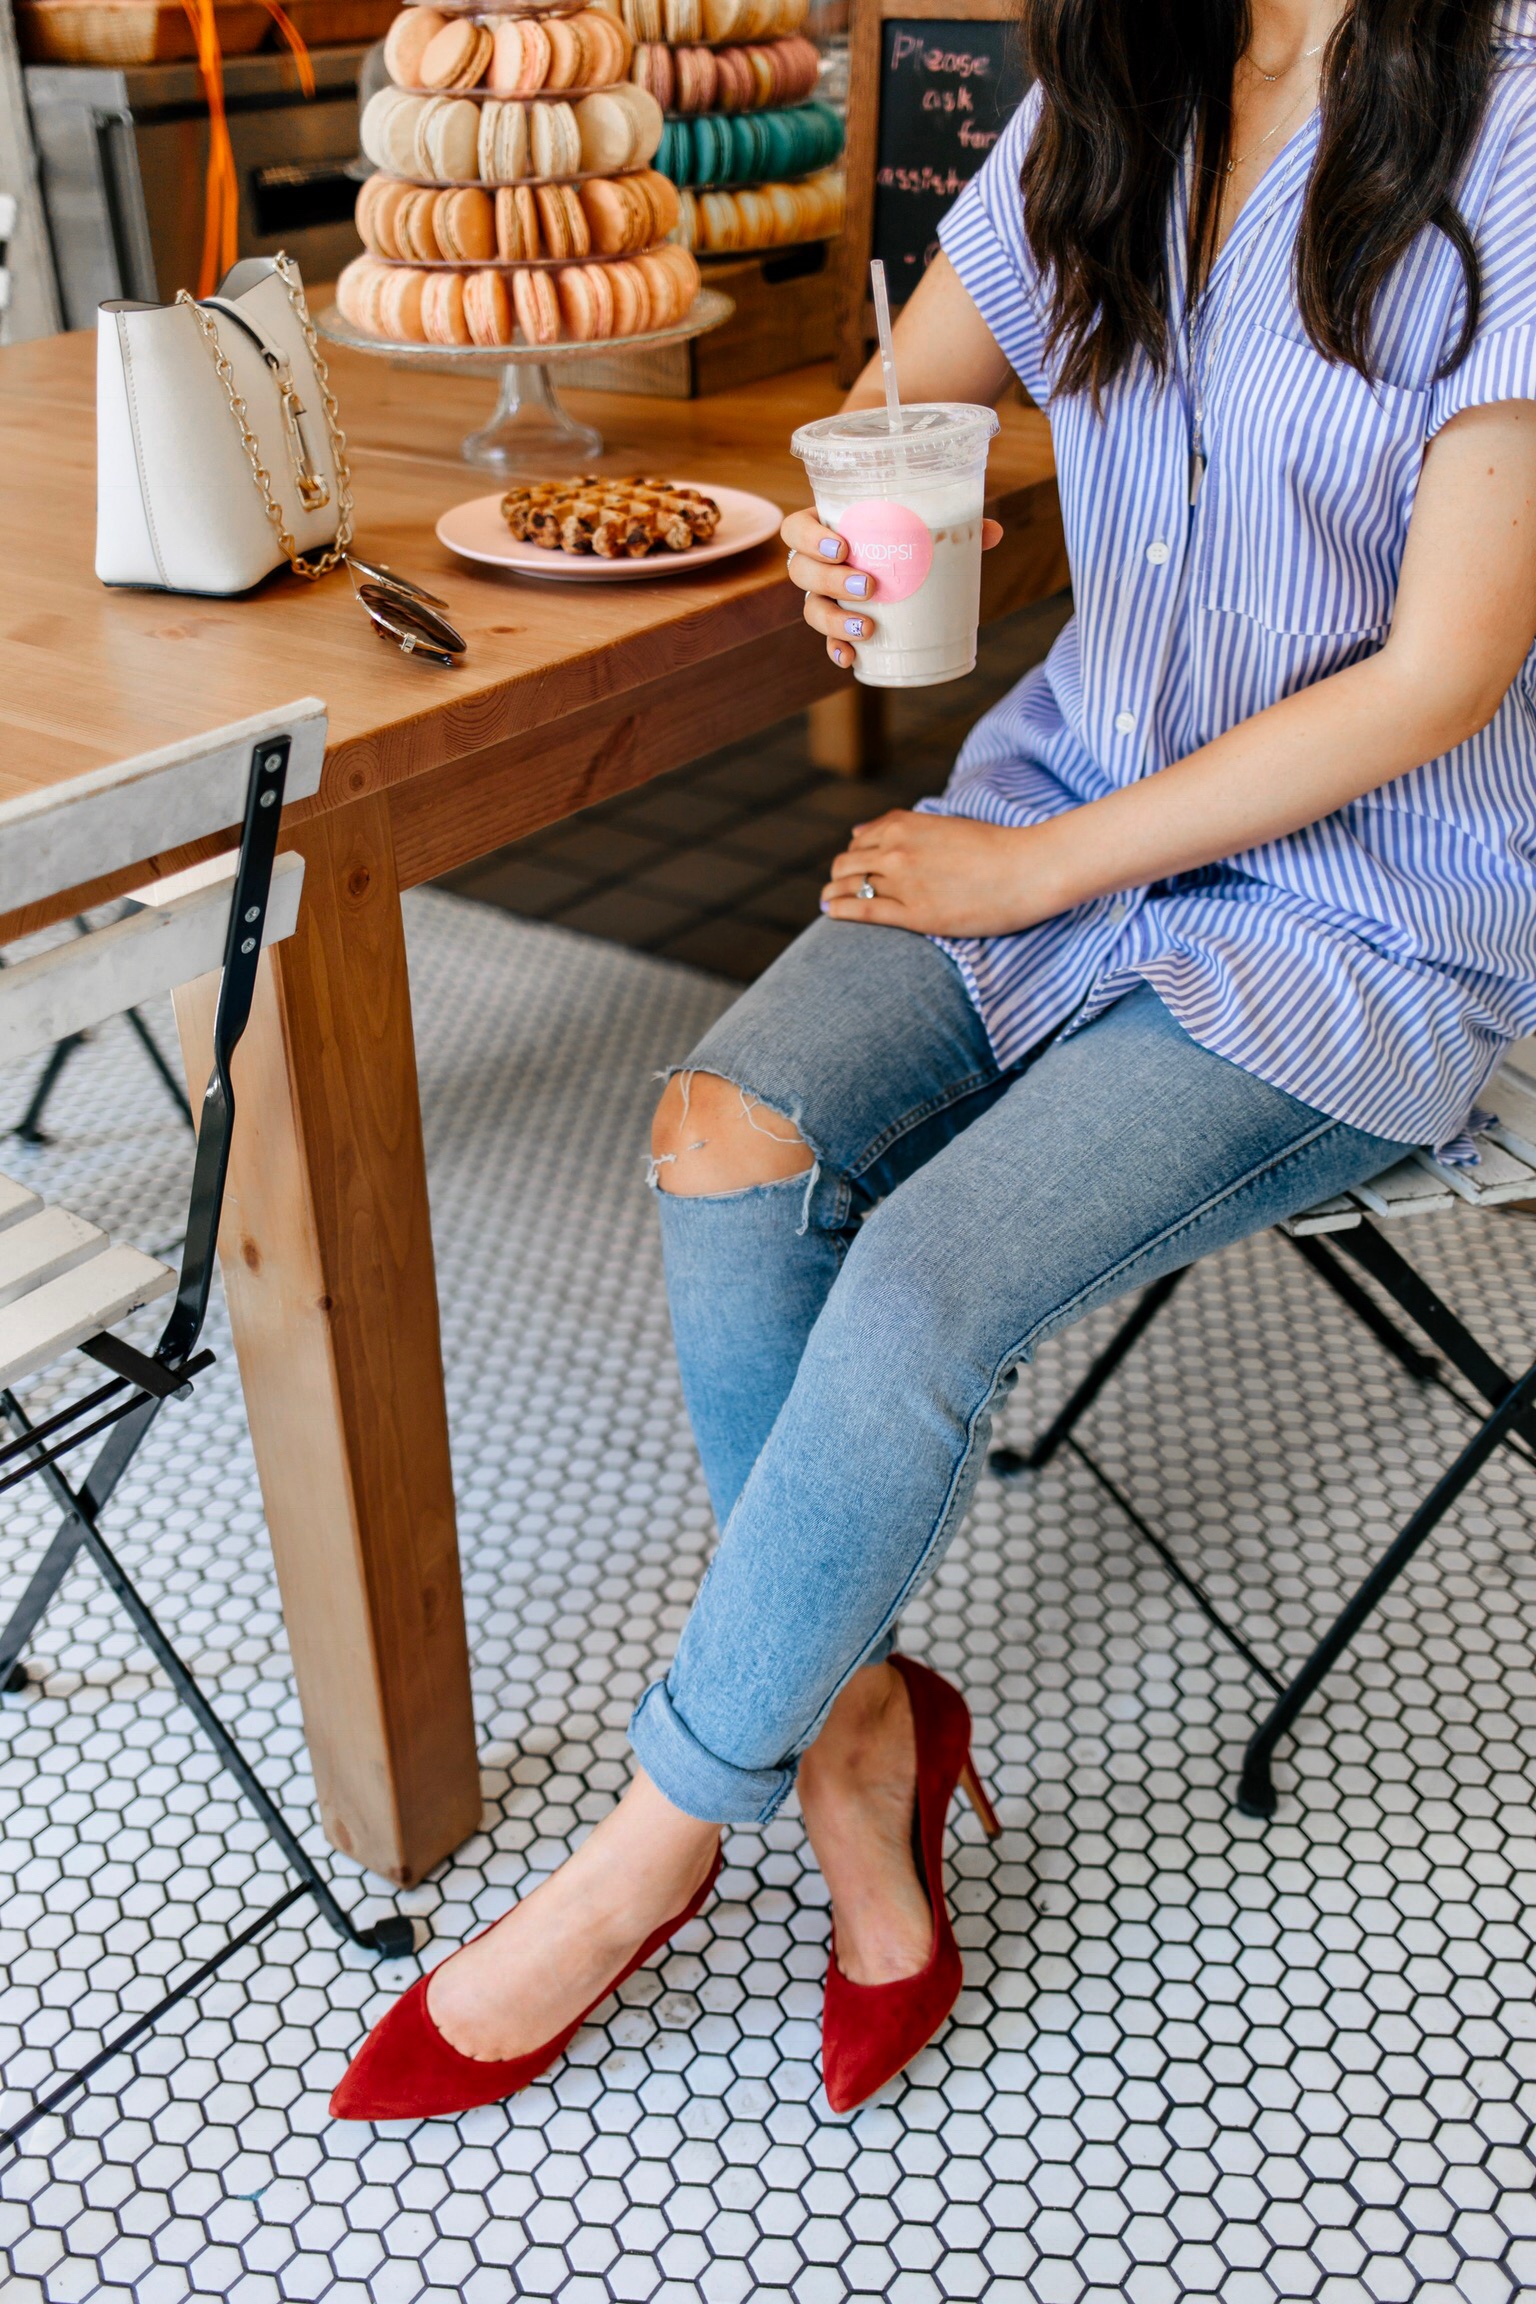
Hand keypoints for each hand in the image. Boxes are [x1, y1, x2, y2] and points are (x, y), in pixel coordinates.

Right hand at [781, 506, 1003, 670]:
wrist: (905, 570)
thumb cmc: (907, 537)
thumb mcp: (925, 527)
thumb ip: (953, 525)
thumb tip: (992, 533)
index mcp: (828, 527)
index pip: (796, 529)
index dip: (810, 538)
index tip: (843, 546)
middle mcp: (818, 564)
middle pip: (800, 571)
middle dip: (829, 580)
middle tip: (868, 585)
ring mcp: (823, 598)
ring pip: (811, 608)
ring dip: (833, 619)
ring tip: (866, 625)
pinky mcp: (836, 626)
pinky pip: (827, 641)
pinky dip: (836, 649)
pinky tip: (849, 658)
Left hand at [822, 809, 1058, 937]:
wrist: (1029, 869)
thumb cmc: (995, 847)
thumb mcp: (943, 824)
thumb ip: (899, 827)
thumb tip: (857, 831)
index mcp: (905, 825)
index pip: (859, 840)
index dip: (852, 856)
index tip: (851, 868)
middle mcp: (897, 850)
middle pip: (846, 863)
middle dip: (838, 876)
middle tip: (837, 888)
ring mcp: (903, 883)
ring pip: (848, 886)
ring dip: (832, 894)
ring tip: (829, 903)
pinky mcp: (915, 915)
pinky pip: (862, 911)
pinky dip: (840, 911)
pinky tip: (832, 914)